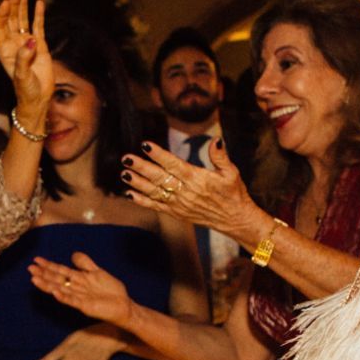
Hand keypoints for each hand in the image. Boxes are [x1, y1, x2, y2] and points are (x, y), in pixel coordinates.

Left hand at [0, 0, 54, 112]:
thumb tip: (31, 41)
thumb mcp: (22, 76)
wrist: (38, 99)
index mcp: (4, 50)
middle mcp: (14, 44)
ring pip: (23, 20)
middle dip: (14, 5)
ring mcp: (26, 43)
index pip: (0, 27)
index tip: (6, 2)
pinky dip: (38, 15)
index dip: (2, 14)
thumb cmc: (26, 90)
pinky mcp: (40, 45)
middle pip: (12, 20)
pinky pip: (38, 27)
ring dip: (23, 6)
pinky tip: (39, 3)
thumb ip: (24, 58)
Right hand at [27, 252, 131, 325]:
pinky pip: (72, 301)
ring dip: (47, 285)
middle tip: (30, 268)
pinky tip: (54, 291)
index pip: (60, 271)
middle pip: (56, 280)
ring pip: (60, 290)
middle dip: (43, 274)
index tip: (36, 259)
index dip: (49, 265)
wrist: (124, 306)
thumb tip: (72, 254)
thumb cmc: (112, 291)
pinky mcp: (85, 306)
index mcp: (79, 279)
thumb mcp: (98, 272)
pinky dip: (63, 296)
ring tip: (34, 279)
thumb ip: (85, 264)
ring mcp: (79, 298)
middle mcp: (76, 288)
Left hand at [123, 138, 259, 243]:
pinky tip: (129, 193)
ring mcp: (179, 204)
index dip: (158, 155)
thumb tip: (216, 140)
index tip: (145, 145)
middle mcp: (186, 192)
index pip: (174, 165)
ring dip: (137, 183)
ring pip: (154, 192)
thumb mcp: (231, 172)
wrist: (235, 220)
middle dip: (142, 167)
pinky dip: (142, 201)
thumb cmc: (234, 193)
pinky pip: (156, 206)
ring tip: (124, 173)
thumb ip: (220, 156)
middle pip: (159, 178)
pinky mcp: (177, 213)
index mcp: (198, 179)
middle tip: (126, 158)